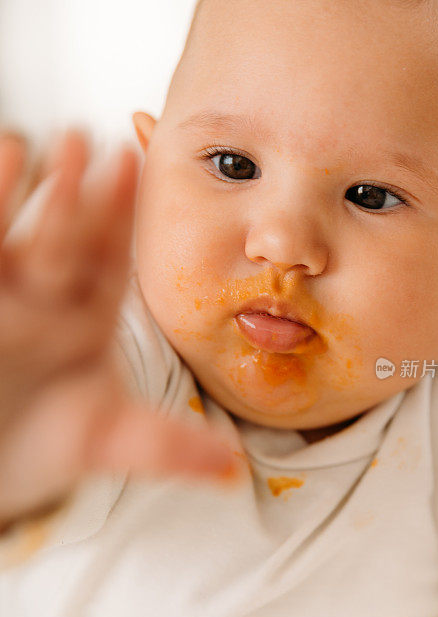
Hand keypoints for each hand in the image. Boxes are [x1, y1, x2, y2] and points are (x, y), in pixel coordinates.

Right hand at [0, 130, 242, 527]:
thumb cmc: (52, 446)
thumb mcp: (113, 442)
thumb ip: (171, 449)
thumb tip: (235, 472)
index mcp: (93, 318)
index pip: (111, 261)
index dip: (122, 217)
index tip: (137, 164)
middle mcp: (53, 299)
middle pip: (71, 239)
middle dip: (85, 194)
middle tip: (100, 144)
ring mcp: (11, 296)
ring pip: (24, 237)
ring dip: (38, 193)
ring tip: (51, 144)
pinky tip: (7, 158)